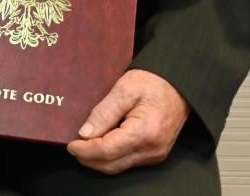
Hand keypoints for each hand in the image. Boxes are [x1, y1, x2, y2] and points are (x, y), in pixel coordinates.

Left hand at [66, 69, 188, 173]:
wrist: (179, 85)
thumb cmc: (153, 83)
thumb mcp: (124, 89)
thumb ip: (103, 113)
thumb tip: (84, 134)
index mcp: (144, 132)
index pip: (107, 151)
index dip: (85, 150)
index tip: (70, 144)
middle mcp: (152, 149)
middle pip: (111, 165)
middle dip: (88, 158)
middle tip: (73, 146)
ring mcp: (155, 154)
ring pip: (118, 166)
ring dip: (98, 159)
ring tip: (84, 144)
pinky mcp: (155, 154)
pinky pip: (127, 162)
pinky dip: (110, 157)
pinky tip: (100, 143)